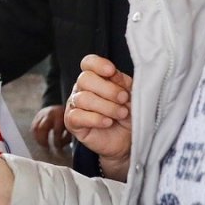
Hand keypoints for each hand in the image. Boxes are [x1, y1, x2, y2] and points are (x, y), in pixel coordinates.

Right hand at [30, 104, 70, 148]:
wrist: (61, 107)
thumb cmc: (67, 121)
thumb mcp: (70, 126)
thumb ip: (66, 137)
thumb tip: (59, 149)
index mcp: (60, 116)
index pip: (56, 131)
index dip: (57, 142)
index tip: (58, 148)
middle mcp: (49, 114)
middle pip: (42, 128)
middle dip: (43, 140)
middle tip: (47, 148)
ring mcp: (41, 114)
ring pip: (35, 129)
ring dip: (38, 139)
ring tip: (43, 146)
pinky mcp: (37, 117)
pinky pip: (33, 128)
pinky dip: (36, 136)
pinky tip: (41, 141)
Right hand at [66, 55, 133, 179]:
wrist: (127, 141)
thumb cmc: (128, 115)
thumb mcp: (132, 96)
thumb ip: (123, 83)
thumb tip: (114, 75)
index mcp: (96, 77)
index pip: (88, 63)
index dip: (98, 64)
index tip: (111, 71)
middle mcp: (82, 89)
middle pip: (84, 79)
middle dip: (108, 89)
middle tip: (124, 99)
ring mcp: (75, 105)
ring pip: (83, 98)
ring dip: (106, 106)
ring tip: (122, 114)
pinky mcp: (72, 122)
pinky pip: (77, 116)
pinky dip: (95, 119)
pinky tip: (108, 122)